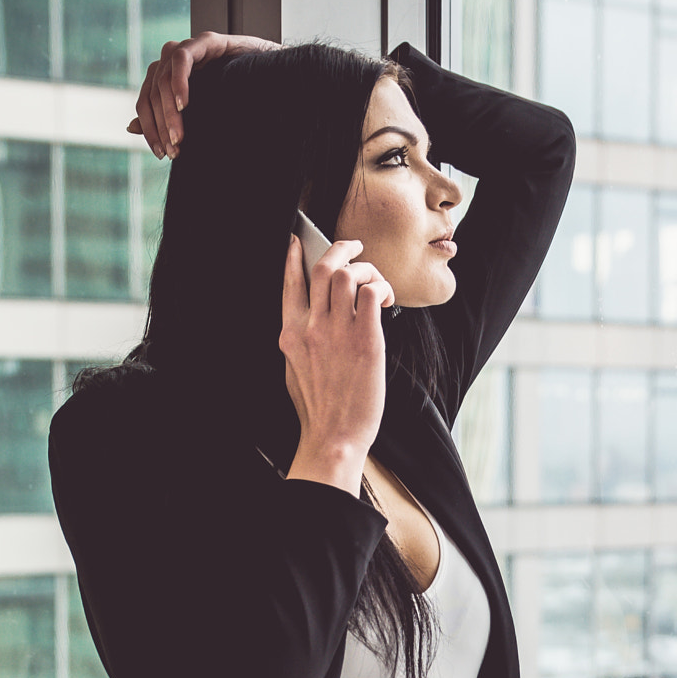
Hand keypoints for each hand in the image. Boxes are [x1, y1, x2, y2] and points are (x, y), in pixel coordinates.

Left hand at [128, 31, 281, 157]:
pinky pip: (183, 58)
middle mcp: (174, 61)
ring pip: (162, 78)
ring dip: (168, 110)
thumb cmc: (241, 101)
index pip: (147, 102)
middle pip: (152, 92)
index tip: (161, 154)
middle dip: (160, 125)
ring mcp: (189, 48)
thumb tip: (129, 128)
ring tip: (180, 136)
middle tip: (174, 151)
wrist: (277, 84)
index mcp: (168, 78)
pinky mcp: (206, 41)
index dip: (149, 129)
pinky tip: (185, 104)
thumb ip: (168, 120)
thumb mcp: (201, 118)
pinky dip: (179, 81)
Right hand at [278, 233, 396, 494]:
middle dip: (341, 248)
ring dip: (366, 269)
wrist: (334, 437)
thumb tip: (307, 324)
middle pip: (323, 268)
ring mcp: (338, 332)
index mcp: (291, 333)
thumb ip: (298, 341)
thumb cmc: (318, 410)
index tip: (300, 240)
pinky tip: (386, 300)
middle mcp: (311, 327)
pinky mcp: (366, 340)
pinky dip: (381, 287)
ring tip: (376, 282)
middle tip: (355, 246)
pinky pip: (372, 293)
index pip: (290, 283)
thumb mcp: (294, 370)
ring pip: (348, 274)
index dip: (295, 256)